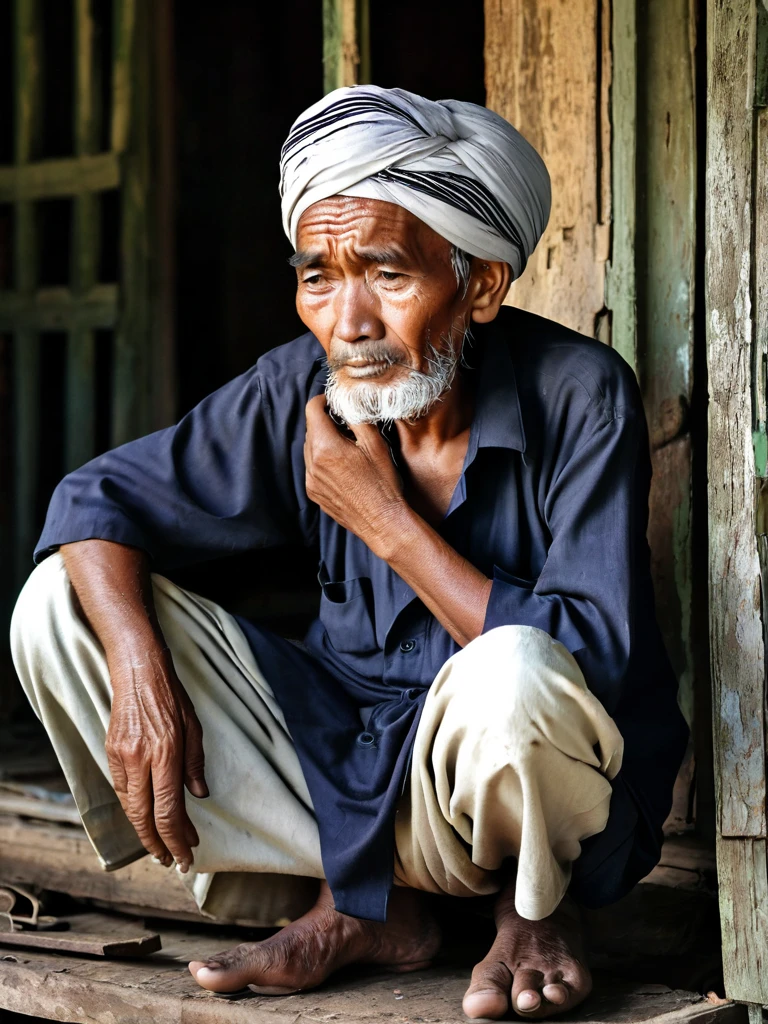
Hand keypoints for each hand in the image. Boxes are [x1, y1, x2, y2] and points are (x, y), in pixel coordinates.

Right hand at [105, 643, 207, 871]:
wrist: (138, 672)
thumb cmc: (172, 698)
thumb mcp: (194, 728)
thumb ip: (195, 764)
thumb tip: (199, 796)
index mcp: (165, 754)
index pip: (168, 811)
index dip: (177, 838)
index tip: (186, 854)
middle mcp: (140, 760)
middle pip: (144, 818)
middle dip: (158, 845)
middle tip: (171, 860)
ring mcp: (121, 758)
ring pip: (131, 807)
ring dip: (145, 830)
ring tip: (161, 845)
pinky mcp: (110, 753)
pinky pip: (122, 790)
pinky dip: (135, 807)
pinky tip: (146, 815)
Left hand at [304, 395, 405, 553]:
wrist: (382, 521)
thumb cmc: (383, 483)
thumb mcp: (374, 443)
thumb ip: (357, 417)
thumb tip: (347, 402)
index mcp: (326, 447)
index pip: (312, 410)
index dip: (323, 400)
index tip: (334, 402)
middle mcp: (312, 464)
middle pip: (311, 429)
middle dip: (326, 422)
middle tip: (346, 424)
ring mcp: (311, 481)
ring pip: (310, 449)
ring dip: (324, 442)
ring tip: (347, 447)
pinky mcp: (314, 493)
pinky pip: (312, 468)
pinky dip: (323, 461)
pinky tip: (344, 467)